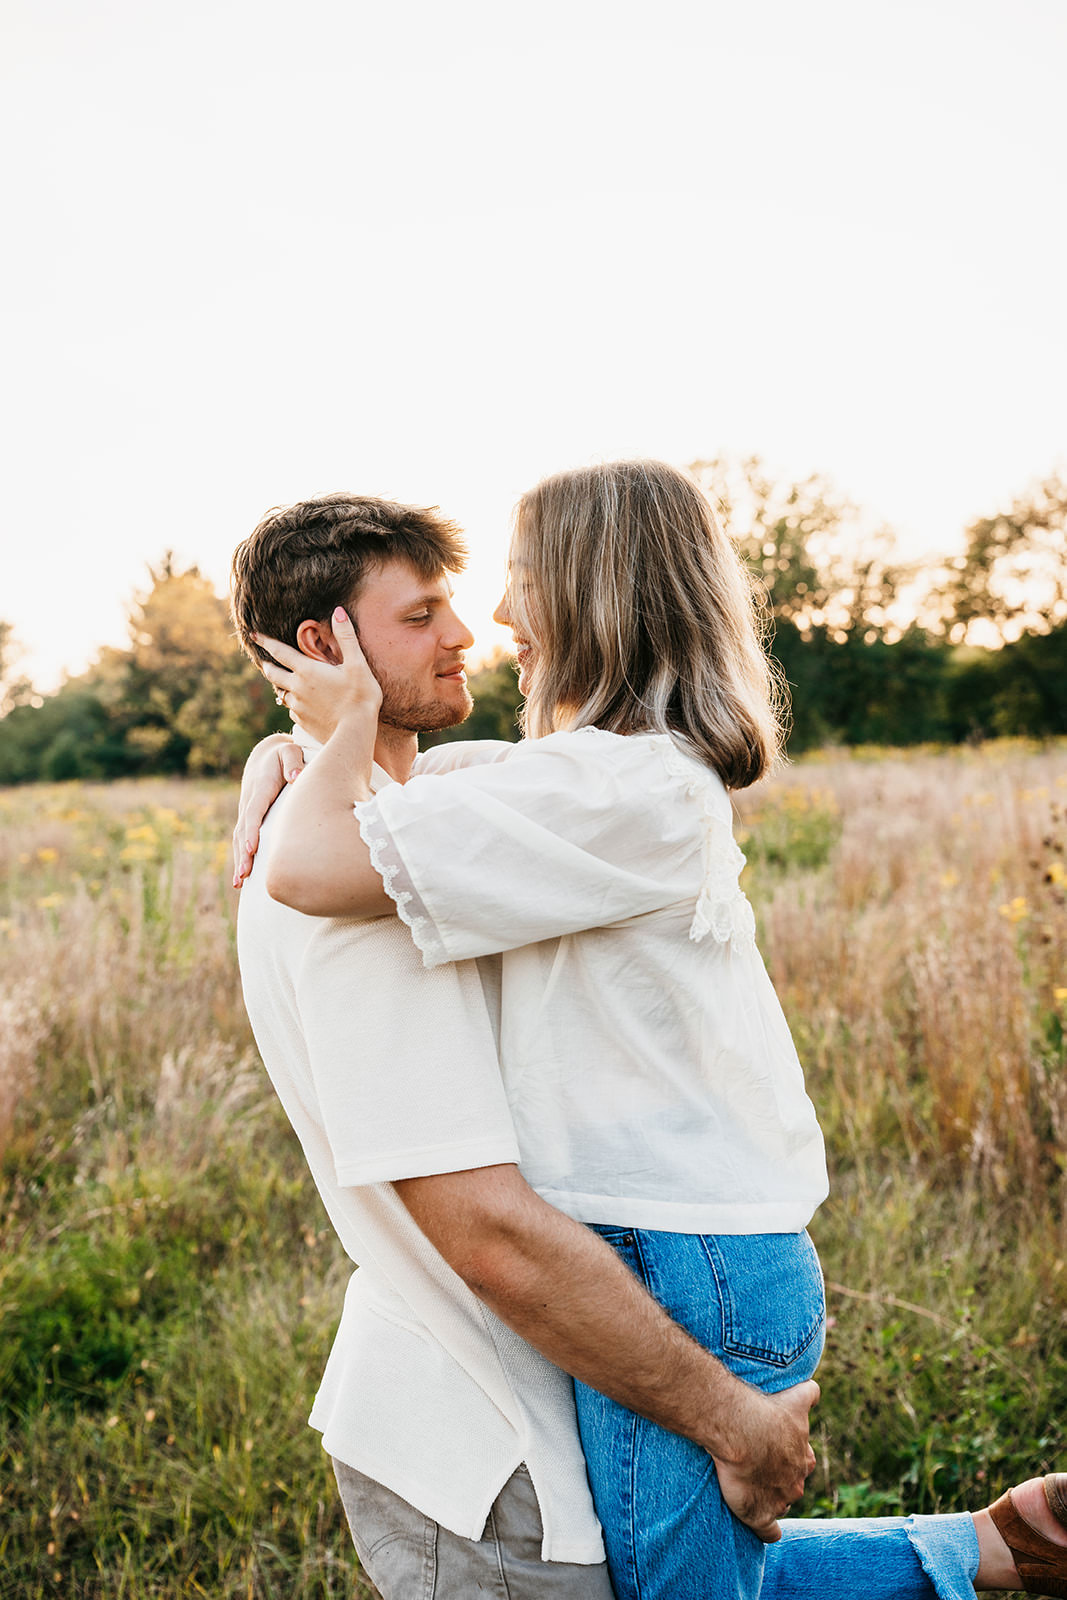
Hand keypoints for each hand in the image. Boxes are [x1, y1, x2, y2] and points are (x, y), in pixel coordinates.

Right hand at [232, 736, 305, 885]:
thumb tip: (296, 777)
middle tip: (244, 875)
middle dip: (243, 854)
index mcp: (260, 788)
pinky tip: (242, 878)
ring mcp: (247, 811)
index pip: (255, 812)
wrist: (266, 756)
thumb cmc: (283, 756)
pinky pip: (242, 840)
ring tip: (240, 882)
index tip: (252, 849)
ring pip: (240, 838)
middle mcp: (249, 802)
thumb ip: (293, 761)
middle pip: (243, 831)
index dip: (252, 831)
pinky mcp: (249, 819)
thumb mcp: (290, 751)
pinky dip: (241, 857)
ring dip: (239, 860)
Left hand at [254, 608, 382, 744]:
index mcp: (307, 670)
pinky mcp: (303, 722)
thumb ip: (346, 637)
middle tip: (264, 662)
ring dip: (281, 687)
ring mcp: (298, 706)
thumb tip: (338, 611)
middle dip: (267, 666)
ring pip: (282, 694)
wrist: (355, 733)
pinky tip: (302, 706)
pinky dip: (294, 705)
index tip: (254, 635)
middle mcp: (297, 687)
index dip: (266, 641)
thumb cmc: (360, 696)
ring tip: (284, 685)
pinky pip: (292, 710)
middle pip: (273, 674)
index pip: (280, 652)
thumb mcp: (357, 664)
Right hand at [713, 1379, 818, 1542]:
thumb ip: (809, 1395)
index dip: (786, 1455)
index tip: (770, 1446)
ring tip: (749, 1485)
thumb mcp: (795, 1397)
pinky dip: (767, 1531)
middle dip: (779, 1477)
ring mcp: (781, 1501)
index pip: (801, 1461)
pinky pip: (769, 1532)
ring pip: (780, 1504)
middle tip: (757, 1463)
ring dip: (768, 1497)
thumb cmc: (766, 1411)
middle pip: (791, 1483)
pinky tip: (762, 1526)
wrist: (740, 1430)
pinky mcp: (761, 1516)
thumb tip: (814, 1391)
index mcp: (805, 1457)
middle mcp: (797, 1481)